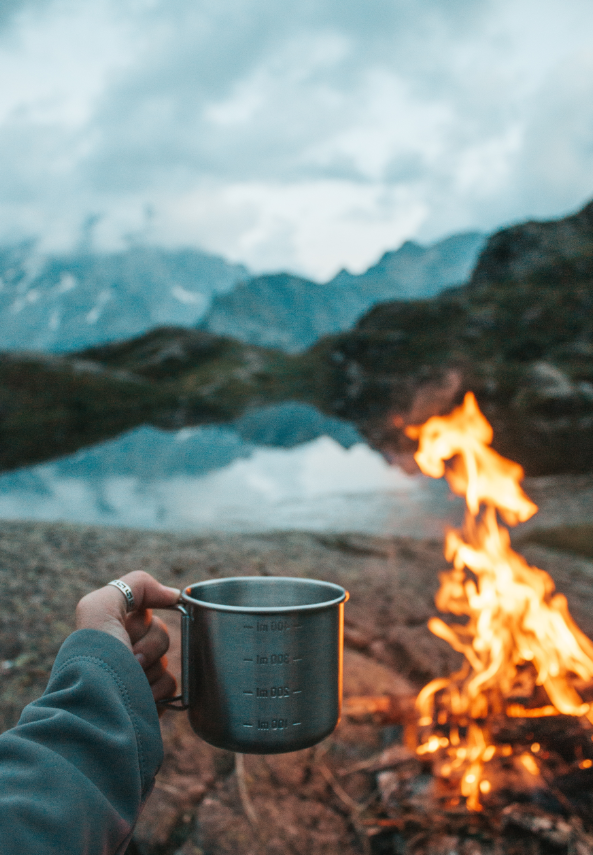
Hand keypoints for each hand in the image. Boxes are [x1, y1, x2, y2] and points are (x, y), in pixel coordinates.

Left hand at [75, 571, 180, 704]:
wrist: (97, 708)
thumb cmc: (96, 655)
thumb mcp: (101, 606)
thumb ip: (136, 585)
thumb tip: (174, 595)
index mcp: (112, 629)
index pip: (146, 613)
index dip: (142, 621)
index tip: (129, 628)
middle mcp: (124, 651)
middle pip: (161, 634)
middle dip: (149, 645)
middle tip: (129, 656)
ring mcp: (138, 676)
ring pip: (167, 661)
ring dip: (151, 669)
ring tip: (129, 680)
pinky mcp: (150, 700)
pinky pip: (171, 686)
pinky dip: (157, 690)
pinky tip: (140, 695)